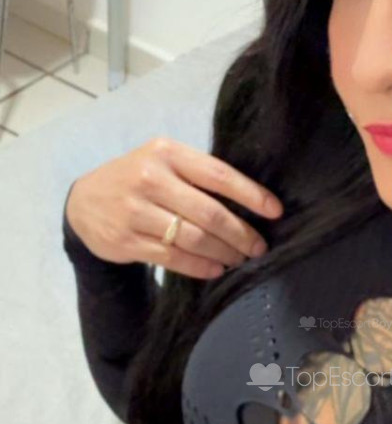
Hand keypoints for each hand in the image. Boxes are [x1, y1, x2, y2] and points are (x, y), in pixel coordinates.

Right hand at [64, 136, 283, 279]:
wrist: (84, 202)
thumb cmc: (137, 180)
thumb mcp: (162, 163)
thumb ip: (197, 175)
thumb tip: (251, 201)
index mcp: (166, 153)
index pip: (219, 175)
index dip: (251, 195)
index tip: (275, 212)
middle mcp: (150, 179)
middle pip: (210, 213)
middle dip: (241, 233)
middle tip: (259, 247)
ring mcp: (136, 211)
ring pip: (194, 238)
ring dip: (224, 253)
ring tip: (240, 260)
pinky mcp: (127, 240)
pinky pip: (174, 257)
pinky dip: (201, 266)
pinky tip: (216, 269)